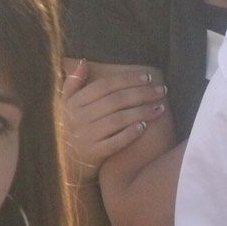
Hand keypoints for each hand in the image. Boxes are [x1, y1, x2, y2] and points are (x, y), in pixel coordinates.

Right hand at [62, 60, 166, 183]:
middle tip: (161, 91)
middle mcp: (78, 118)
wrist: (65, 163)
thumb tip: (83, 61)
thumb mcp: (66, 105)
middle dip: (141, 93)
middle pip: (115, 101)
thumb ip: (73, 83)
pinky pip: (115, 142)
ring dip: (142, 112)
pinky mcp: (93, 154)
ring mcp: (85, 137)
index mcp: (73, 103)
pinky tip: (145, 126)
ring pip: (118, 120)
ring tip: (160, 108)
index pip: (104, 86)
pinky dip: (130, 133)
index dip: (127, 80)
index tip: (148, 77)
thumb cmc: (71, 128)